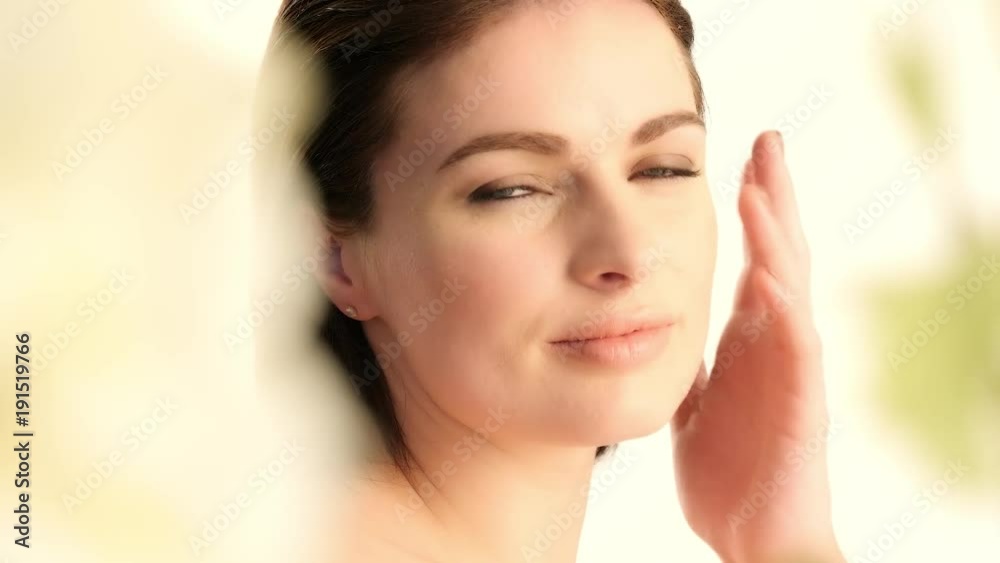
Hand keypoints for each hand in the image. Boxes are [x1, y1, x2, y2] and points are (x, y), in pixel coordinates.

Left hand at [671, 131, 843, 562]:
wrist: (752, 534)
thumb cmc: (727, 471)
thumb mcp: (694, 402)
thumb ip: (687, 361)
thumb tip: (655, 330)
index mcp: (748, 338)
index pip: (753, 258)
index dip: (749, 210)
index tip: (734, 159)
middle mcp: (773, 342)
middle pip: (780, 254)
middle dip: (773, 196)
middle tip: (766, 138)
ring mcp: (790, 369)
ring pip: (790, 288)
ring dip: (776, 237)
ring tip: (758, 185)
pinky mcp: (800, 403)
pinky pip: (796, 350)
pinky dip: (785, 310)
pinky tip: (770, 277)